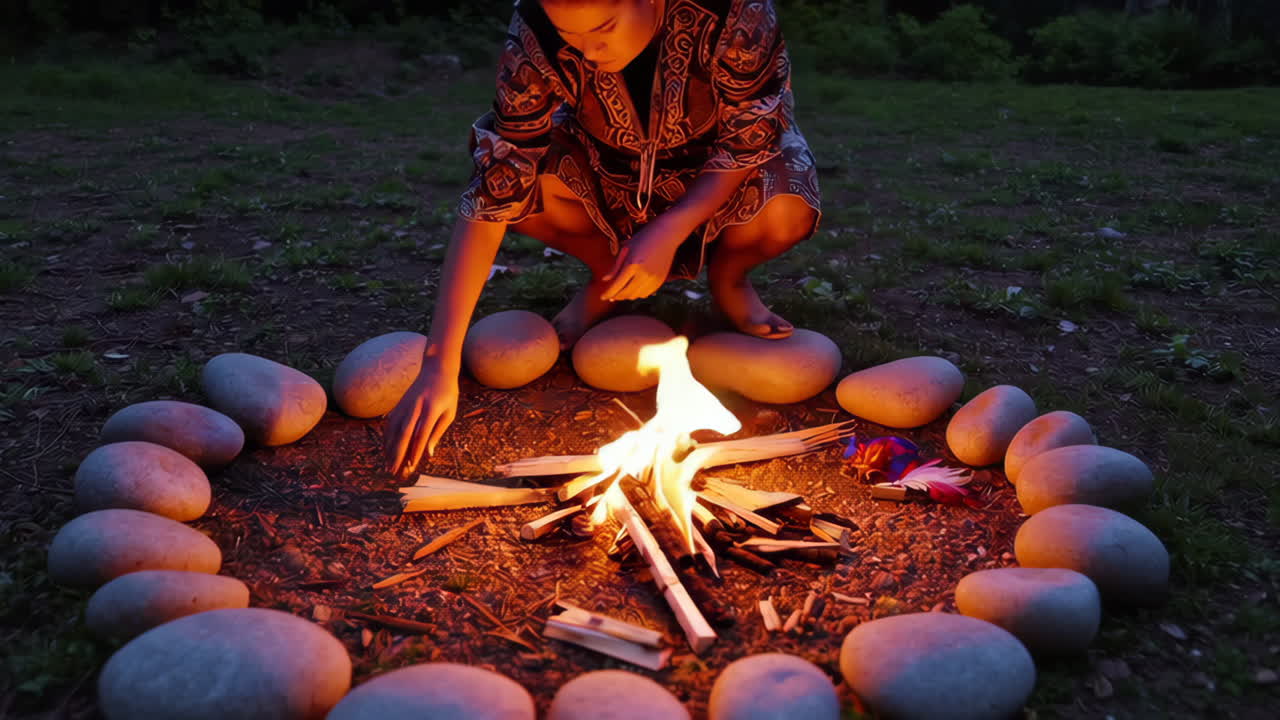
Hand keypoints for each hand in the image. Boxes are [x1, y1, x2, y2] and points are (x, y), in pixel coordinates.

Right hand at [384, 362, 458, 476]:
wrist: (436, 369)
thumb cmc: (447, 393)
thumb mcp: (449, 413)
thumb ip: (437, 432)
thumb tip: (428, 454)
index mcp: (431, 409)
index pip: (421, 434)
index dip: (415, 451)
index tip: (411, 466)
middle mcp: (415, 407)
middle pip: (403, 433)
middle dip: (397, 454)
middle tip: (393, 471)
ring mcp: (404, 405)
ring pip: (393, 430)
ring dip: (389, 449)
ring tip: (388, 465)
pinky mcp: (399, 404)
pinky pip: (390, 424)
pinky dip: (387, 438)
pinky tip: (386, 449)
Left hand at [600, 214, 687, 301]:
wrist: (667, 234)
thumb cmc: (643, 237)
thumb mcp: (626, 249)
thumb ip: (615, 266)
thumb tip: (605, 280)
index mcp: (632, 264)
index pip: (617, 285)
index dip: (608, 293)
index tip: (602, 297)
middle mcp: (644, 274)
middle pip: (626, 293)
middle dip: (616, 296)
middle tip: (610, 296)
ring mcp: (654, 278)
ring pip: (636, 295)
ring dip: (627, 296)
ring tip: (621, 293)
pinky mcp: (661, 280)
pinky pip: (646, 293)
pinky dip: (638, 294)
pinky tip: (633, 290)